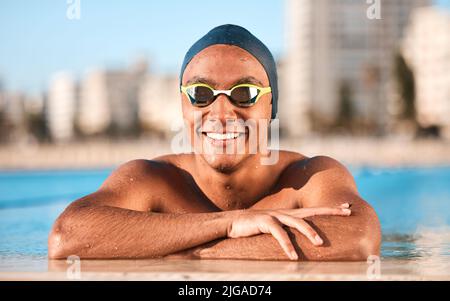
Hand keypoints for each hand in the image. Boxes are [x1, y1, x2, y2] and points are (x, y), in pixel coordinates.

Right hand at [227, 203, 350, 259]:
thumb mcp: (275, 227)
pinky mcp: (263, 221)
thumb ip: (288, 230)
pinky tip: (293, 256)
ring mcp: (275, 215)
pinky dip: (286, 245)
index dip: (330, 209)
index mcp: (289, 214)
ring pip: (296, 222)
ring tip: (319, 243)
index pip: (314, 210)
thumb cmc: (255, 227)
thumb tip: (301, 240)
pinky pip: (278, 233)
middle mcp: (285, 212)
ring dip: (309, 232)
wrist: (232, 222)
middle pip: (311, 211)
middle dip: (329, 211)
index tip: (347, 208)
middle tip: (346, 213)